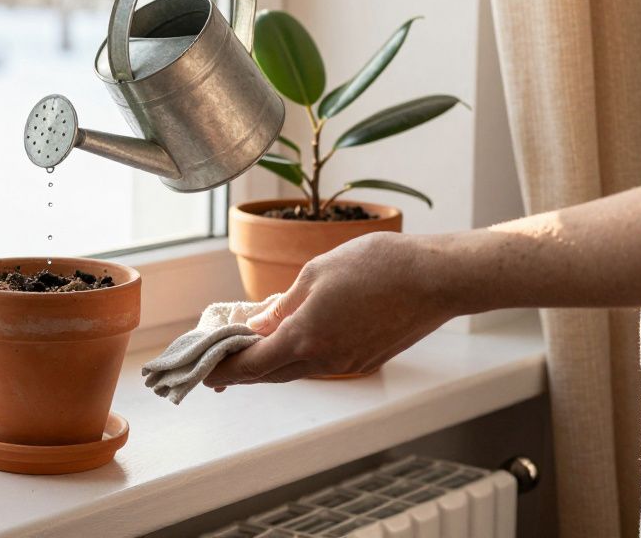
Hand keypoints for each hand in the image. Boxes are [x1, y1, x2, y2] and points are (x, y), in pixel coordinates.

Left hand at [203, 231, 460, 386]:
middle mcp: (325, 360)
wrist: (435, 278)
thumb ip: (282, 306)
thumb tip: (258, 325)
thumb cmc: (376, 266)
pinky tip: (291, 342)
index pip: (251, 366)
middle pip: (270, 374)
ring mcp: (348, 364)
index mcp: (305, 339)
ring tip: (249, 352)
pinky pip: (321, 364)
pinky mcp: (366, 360)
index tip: (204, 369)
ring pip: (296, 371)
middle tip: (217, 366)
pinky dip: (298, 358)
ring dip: (269, 364)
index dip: (224, 370)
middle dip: (241, 371)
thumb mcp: (315, 274)